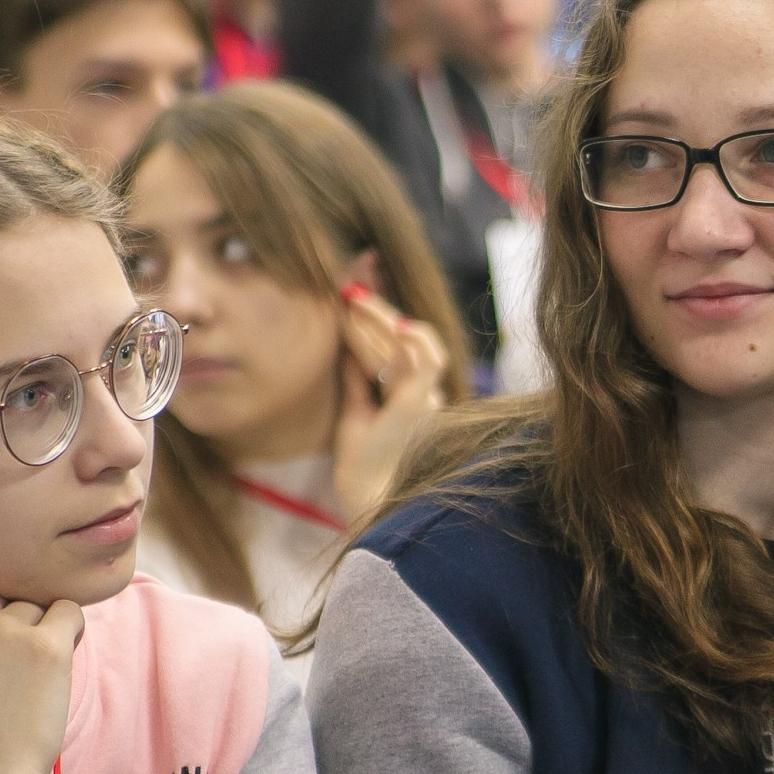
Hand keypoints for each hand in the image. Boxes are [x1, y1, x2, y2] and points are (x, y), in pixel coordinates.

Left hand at [330, 287, 449, 520]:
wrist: (368, 498)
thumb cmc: (363, 466)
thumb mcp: (355, 411)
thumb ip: (357, 378)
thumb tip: (347, 343)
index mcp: (411, 395)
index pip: (396, 342)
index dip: (379, 312)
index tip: (357, 280)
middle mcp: (425, 393)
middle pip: (401, 335)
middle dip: (377, 302)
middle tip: (351, 275)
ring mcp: (426, 397)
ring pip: (407, 343)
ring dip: (380, 317)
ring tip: (352, 298)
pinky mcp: (420, 404)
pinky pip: (420, 361)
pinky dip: (410, 338)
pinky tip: (391, 321)